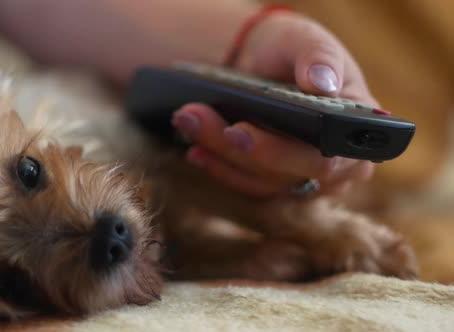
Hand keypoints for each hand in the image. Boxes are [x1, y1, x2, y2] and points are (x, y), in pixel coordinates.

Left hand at [171, 11, 376, 197]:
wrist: (267, 62)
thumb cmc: (293, 49)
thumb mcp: (305, 39)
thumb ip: (318, 55)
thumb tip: (323, 82)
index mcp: (357, 128)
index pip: (327, 155)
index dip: (282, 151)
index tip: (239, 131)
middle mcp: (337, 164)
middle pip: (287, 173)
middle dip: (237, 148)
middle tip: (195, 118)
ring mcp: (306, 177)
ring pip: (261, 181)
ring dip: (218, 153)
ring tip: (186, 120)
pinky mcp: (277, 183)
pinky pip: (247, 185)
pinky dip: (217, 166)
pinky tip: (194, 148)